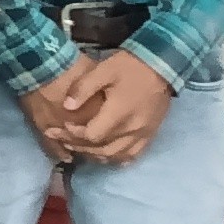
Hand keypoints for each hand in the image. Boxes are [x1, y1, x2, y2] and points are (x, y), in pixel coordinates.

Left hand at [35, 48, 172, 165]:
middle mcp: (133, 129)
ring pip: (117, 155)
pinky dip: (116, 158)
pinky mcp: (151, 134)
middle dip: (79, 146)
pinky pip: (133, 155)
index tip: (62, 125)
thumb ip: (83, 88)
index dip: (73, 134)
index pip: (92, 135)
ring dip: (95, 155)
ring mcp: (144, 134)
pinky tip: (104, 154)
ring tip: (79, 146)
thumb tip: (66, 106)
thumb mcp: (103, 70)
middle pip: (102, 150)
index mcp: (119, 113)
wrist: (161, 65)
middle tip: (62, 138)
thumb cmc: (129, 67)